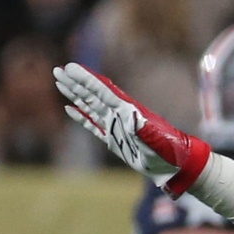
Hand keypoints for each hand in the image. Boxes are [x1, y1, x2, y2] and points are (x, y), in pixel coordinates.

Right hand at [55, 63, 211, 198]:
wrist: (176, 166)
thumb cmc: (170, 153)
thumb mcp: (159, 141)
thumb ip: (146, 130)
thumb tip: (133, 118)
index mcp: (128, 112)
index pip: (103, 92)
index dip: (87, 80)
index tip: (71, 68)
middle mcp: (120, 116)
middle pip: (93, 95)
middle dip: (76, 83)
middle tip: (58, 70)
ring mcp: (116, 127)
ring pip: (90, 106)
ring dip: (75, 94)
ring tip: (60, 81)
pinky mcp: (114, 140)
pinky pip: (93, 125)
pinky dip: (81, 117)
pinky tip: (69, 108)